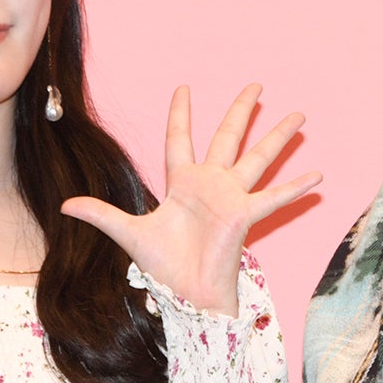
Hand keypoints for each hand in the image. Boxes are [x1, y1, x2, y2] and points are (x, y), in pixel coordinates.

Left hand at [61, 84, 320, 315]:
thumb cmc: (164, 267)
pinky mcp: (245, 216)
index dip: (181, 114)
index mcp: (182, 184)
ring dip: (278, 138)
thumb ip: (101, 214)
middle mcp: (211, 185)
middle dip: (242, 111)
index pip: (180, 139)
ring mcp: (231, 198)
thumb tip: (64, 204)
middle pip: (229, 138)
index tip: (184, 88)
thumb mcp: (128, 233)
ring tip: (299, 115)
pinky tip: (317, 175)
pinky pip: (274, 197)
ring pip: (258, 158)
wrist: (186, 296)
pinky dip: (295, 187)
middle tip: (256, 86)